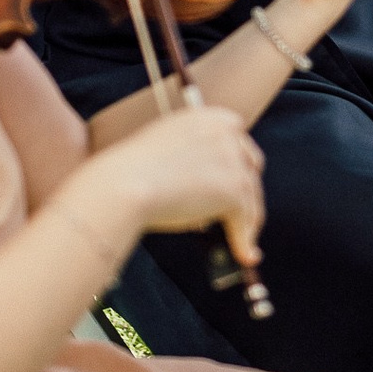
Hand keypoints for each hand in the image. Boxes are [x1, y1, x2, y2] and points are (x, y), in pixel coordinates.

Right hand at [79, 104, 265, 265]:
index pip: (238, 139)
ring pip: (250, 197)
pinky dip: (245, 240)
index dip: (239, 164)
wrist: (122, 184)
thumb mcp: (167, 147)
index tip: (236, 182)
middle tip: (240, 215)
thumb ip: (194, 156)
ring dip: (248, 221)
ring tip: (244, 241)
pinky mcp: (233, 190)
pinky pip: (244, 220)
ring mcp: (232, 161)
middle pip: (250, 167)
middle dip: (246, 192)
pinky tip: (245, 255)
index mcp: (208, 116)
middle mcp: (225, 133)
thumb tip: (212, 188)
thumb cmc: (130, 171)